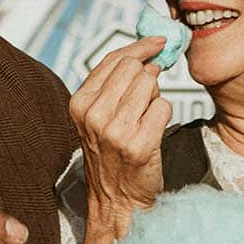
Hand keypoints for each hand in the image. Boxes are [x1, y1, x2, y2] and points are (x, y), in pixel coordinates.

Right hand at [69, 34, 172, 243]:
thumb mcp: (97, 118)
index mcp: (80, 104)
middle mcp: (94, 116)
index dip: (140, 47)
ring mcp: (116, 131)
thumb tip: (147, 55)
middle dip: (148, 76)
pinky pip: (164, 107)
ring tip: (144, 119)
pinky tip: (152, 132)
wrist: (118, 201)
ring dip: (154, 98)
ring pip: (151, 85)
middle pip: (135, 68)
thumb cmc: (112, 156)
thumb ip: (113, 84)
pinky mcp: (140, 144)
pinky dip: (163, 116)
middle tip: (147, 96)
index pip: (113, 60)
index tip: (158, 42)